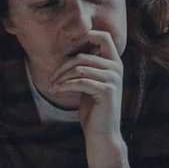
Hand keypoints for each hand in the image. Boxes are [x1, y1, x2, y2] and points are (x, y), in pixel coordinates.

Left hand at [49, 30, 123, 146]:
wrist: (102, 133)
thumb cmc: (93, 109)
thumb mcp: (90, 83)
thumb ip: (87, 67)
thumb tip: (69, 49)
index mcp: (115, 63)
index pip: (103, 36)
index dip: (86, 35)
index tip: (67, 46)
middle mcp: (117, 68)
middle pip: (83, 55)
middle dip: (63, 65)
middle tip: (51, 77)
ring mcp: (113, 79)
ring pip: (79, 68)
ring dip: (61, 77)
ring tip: (52, 85)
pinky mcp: (106, 90)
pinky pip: (79, 82)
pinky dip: (64, 85)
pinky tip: (55, 90)